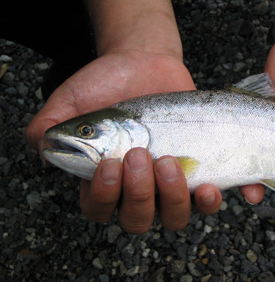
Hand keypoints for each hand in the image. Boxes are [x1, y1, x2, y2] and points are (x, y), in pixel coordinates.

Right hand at [26, 50, 222, 231]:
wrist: (147, 62)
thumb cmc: (108, 83)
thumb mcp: (75, 97)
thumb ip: (53, 121)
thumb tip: (43, 148)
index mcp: (106, 179)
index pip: (101, 208)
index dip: (106, 197)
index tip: (112, 164)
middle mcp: (139, 188)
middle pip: (140, 219)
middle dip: (141, 194)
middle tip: (144, 157)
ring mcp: (172, 181)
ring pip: (176, 215)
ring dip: (176, 198)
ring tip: (172, 163)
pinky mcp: (201, 168)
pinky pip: (213, 196)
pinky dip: (222, 198)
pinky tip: (224, 188)